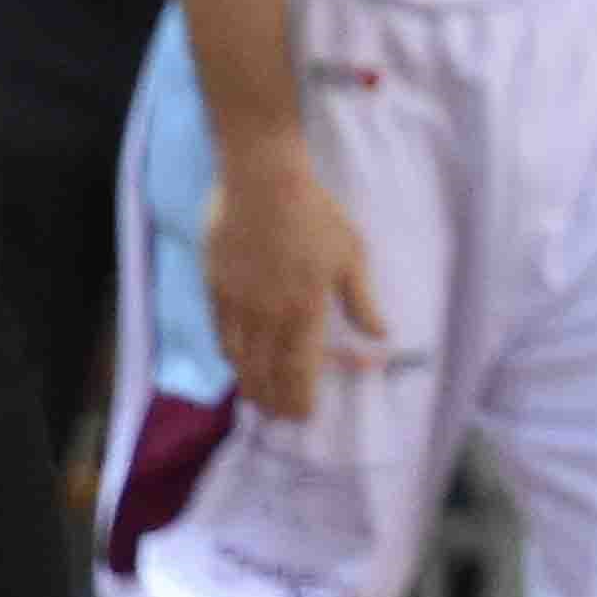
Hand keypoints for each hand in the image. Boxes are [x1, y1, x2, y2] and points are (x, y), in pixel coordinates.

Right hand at [203, 137, 387, 423]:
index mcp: (306, 314)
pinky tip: (235, 358)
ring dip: (250, 386)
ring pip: (240, 362)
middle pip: (267, 377)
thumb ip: (363, 302)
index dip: (301, 402)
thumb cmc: (315, 214)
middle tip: (281, 416)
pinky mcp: (215, 288)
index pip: (301, 375)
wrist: (262, 180)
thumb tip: (381, 336)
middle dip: (275, 403)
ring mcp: (238, 305)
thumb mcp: (352, 255)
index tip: (304, 416)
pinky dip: (230, 355)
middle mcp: (269, 318)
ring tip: (258, 398)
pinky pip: (221, 334)